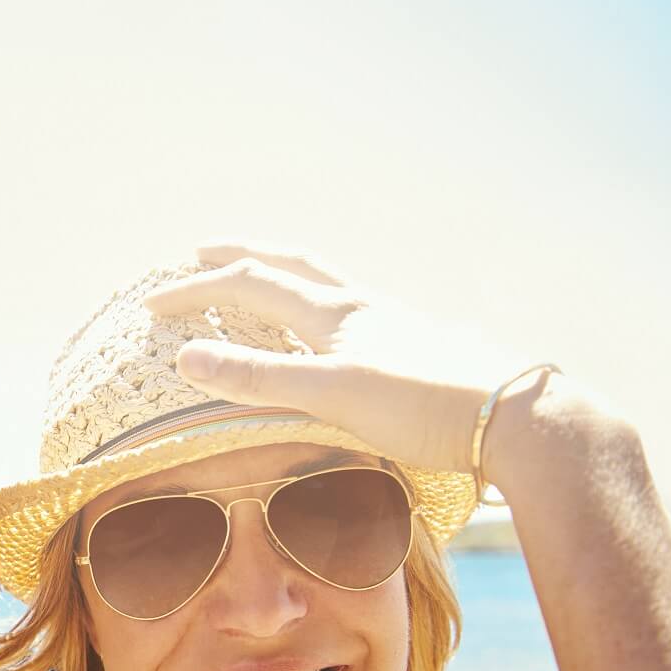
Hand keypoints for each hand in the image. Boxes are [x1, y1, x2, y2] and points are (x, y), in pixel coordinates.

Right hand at [143, 242, 593, 489]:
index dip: (197, 290)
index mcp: (337, 312)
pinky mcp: (418, 352)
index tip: (152, 305)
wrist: (519, 419)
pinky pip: (356, 318)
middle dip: (242, 257)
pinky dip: (325, 313)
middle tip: (203, 251)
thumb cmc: (426, 406)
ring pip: (329, 286)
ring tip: (268, 282)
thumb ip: (258, 378)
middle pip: (293, 265)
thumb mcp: (331, 394)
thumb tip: (186, 355)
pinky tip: (336, 335)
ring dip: (289, 277)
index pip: (251, 283)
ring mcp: (395, 326)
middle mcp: (365, 308)